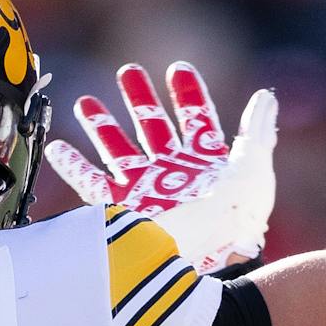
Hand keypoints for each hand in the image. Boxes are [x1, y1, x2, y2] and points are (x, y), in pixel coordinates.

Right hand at [47, 63, 276, 273]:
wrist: (204, 256)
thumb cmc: (235, 218)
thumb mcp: (254, 170)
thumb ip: (258, 131)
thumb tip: (266, 96)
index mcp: (206, 162)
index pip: (197, 119)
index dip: (189, 95)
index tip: (178, 69)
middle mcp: (174, 173)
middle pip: (153, 127)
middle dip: (141, 99)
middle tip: (128, 72)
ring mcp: (147, 189)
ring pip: (120, 150)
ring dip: (102, 126)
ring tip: (86, 103)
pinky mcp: (124, 208)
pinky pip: (93, 185)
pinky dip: (74, 167)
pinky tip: (59, 148)